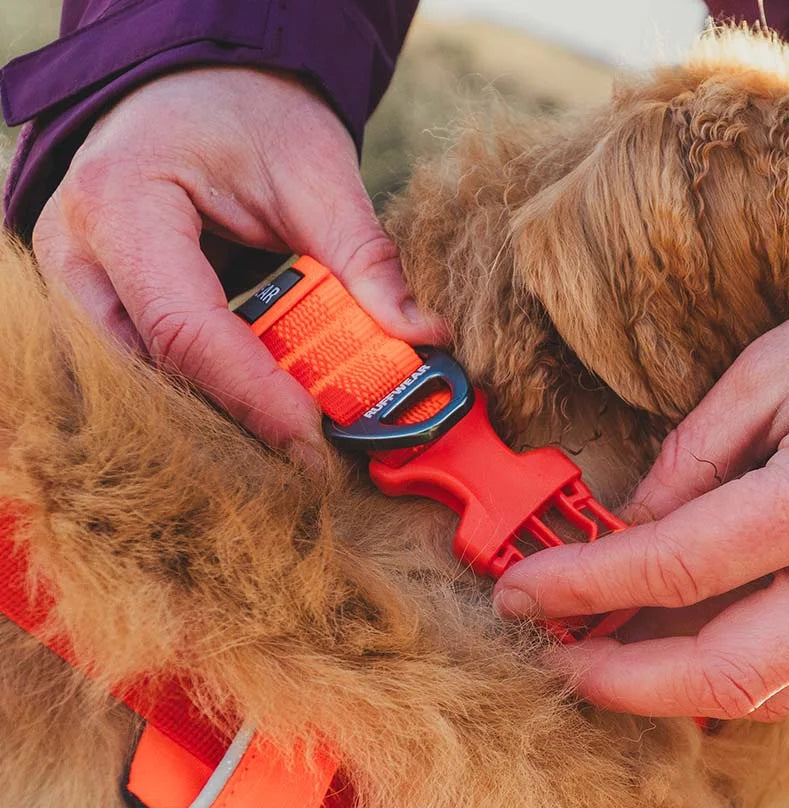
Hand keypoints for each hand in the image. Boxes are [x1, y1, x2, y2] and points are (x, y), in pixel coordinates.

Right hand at [32, 66, 444, 454]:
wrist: (198, 86)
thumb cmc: (247, 112)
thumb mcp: (316, 173)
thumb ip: (365, 258)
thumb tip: (423, 338)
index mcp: (122, 203)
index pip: (187, 331)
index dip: (255, 397)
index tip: (317, 444)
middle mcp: (77, 254)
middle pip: (158, 374)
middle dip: (241, 420)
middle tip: (319, 452)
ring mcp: (76, 286)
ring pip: (146, 386)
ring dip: (224, 414)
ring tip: (300, 428)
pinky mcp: (93, 308)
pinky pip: (148, 374)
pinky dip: (210, 393)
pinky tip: (265, 404)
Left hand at [493, 248, 788, 720]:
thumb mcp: (767, 371)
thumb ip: (687, 466)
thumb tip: (623, 537)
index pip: (679, 567)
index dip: (587, 589)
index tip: (522, 598)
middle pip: (726, 671)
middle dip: (624, 682)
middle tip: (556, 661)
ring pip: (770, 694)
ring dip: (677, 693)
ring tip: (609, 660)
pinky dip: (736, 678)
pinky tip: (683, 652)